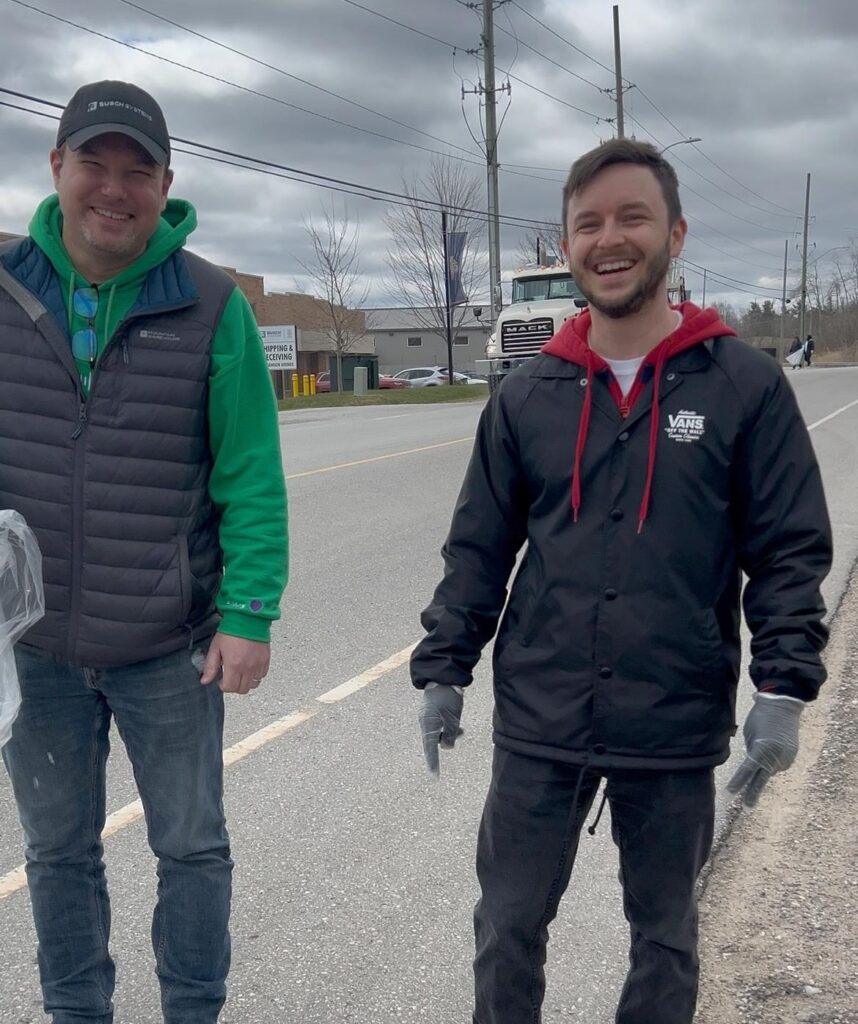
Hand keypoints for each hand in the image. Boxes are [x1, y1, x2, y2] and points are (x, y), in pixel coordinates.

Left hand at [200, 633, 269, 694]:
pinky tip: (250, 668)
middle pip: (242, 689)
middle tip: (231, 678)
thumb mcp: (215, 648)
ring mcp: (258, 664)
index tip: (221, 681)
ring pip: (254, 684)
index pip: (230, 687)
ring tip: (241, 673)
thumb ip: (210, 667)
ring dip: (246, 682)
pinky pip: (262, 675)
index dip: (224, 687)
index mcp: (234, 665)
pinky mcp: (266, 660)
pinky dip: (256, 675)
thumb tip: (205, 681)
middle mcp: (248, 667)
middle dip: (234, 686)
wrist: (248, 618)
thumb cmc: (231, 631)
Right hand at [418, 682, 463, 775]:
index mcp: (428, 726)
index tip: (434, 777)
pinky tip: (454, 717)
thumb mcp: (453, 718)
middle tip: (461, 731)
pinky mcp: (429, 711)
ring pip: (438, 732)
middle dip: (448, 739)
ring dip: (449, 731)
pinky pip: (437, 723)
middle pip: (435, 741)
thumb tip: (447, 747)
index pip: (430, 750)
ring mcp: (426, 716)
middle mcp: (424, 723)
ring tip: (461, 724)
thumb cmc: (448, 698)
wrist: (442, 677)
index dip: (433, 764)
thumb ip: (450, 735)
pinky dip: (446, 724)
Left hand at [727, 692, 803, 806]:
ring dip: (764, 766)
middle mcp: (775, 758)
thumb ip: (751, 752)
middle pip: (760, 780)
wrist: (783, 706)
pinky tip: (772, 747)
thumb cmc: (760, 717)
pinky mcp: (792, 757)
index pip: (746, 771)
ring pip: (769, 770)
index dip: (737, 783)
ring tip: (763, 746)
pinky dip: (772, 760)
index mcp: (761, 750)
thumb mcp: (749, 734)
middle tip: (747, 808)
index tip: (730, 794)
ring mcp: (785, 759)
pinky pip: (778, 764)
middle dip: (752, 794)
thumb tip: (754, 765)